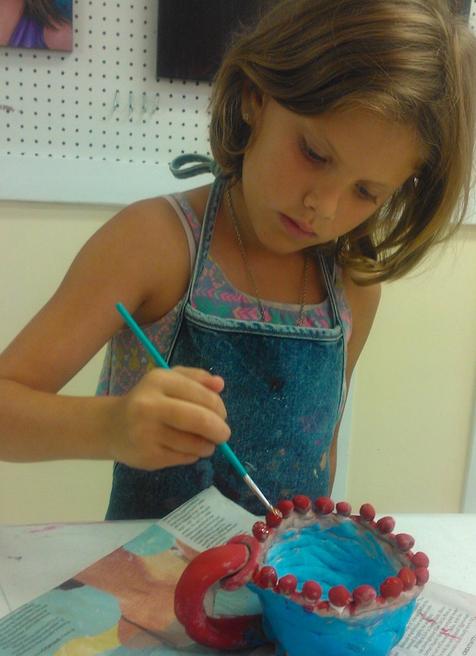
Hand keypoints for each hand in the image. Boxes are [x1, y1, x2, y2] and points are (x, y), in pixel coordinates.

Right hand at [110, 366, 229, 469]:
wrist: (111, 426)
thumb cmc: (147, 400)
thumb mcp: (169, 380)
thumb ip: (197, 379)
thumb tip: (220, 384)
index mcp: (159, 381)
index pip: (204, 396)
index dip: (220, 408)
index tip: (222, 415)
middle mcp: (150, 406)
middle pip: (200, 421)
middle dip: (219, 430)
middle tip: (223, 435)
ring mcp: (147, 433)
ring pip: (195, 443)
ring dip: (207, 445)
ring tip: (205, 443)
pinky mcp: (147, 457)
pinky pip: (184, 458)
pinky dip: (193, 455)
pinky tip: (187, 449)